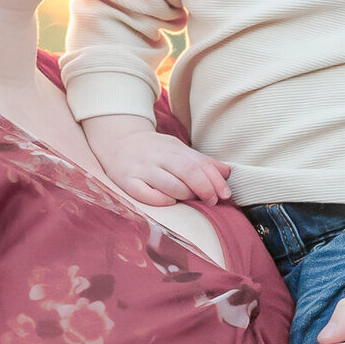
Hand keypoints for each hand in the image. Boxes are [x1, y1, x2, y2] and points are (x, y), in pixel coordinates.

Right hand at [84, 116, 230, 206]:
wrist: (116, 141)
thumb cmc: (153, 151)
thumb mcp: (178, 150)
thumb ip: (202, 162)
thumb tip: (227, 172)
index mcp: (173, 148)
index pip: (199, 164)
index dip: (215, 181)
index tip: (226, 194)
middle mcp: (157, 157)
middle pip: (187, 172)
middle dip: (205, 189)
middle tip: (212, 201)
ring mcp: (141, 169)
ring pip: (170, 185)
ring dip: (186, 195)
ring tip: (190, 199)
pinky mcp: (126, 182)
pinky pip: (145, 195)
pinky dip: (161, 200)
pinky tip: (169, 202)